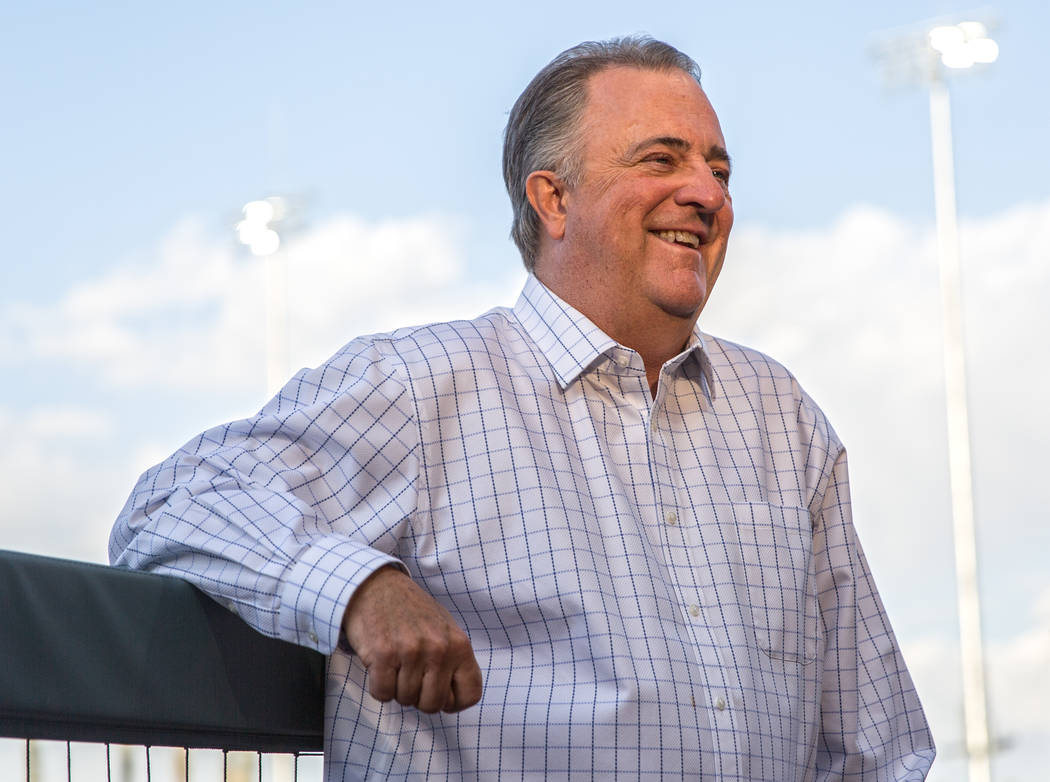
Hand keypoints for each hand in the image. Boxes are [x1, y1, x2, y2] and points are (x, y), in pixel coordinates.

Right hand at [341, 566, 482, 713]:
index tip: (441, 693)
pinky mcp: (383, 655)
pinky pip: (383, 694)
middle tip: (411, 675)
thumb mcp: (445, 630)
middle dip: (419, 697)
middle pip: (433, 705)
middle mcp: (438, 649)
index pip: (470, 694)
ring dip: (397, 688)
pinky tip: (380, 665)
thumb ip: (454, 662)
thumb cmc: (412, 612)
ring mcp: (411, 652)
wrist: (376, 586)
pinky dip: (379, 686)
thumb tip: (455, 701)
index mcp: (459, 644)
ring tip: (396, 662)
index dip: (453, 702)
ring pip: (406, 700)